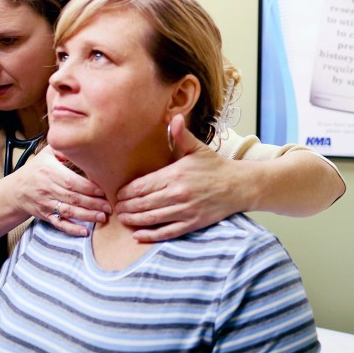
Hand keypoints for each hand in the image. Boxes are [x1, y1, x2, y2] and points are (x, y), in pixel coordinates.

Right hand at [14, 146, 109, 235]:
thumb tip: (81, 143)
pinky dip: (72, 229)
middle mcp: (48, 189)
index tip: (102, 190)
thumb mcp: (46, 154)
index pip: (71, 181)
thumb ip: (62, 149)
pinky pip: (59, 223)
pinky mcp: (46, 216)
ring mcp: (46, 204)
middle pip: (73, 198)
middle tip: (109, 206)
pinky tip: (85, 232)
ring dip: (87, 216)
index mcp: (49, 172)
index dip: (87, 187)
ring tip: (103, 217)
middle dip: (93, 203)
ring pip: (69, 211)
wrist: (16, 190)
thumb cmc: (37, 169)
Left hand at [115, 114, 242, 241]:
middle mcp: (177, 193)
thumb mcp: (197, 148)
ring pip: (151, 218)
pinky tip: (138, 235)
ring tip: (122, 220)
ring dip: (133, 220)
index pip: (142, 185)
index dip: (126, 192)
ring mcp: (185, 210)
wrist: (238, 185)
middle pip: (142, 203)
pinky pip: (167, 232)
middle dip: (126, 207)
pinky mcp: (192, 223)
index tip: (118, 194)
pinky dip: (151, 235)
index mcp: (175, 174)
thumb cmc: (215, 166)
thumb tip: (174, 117)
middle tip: (116, 208)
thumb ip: (181, 134)